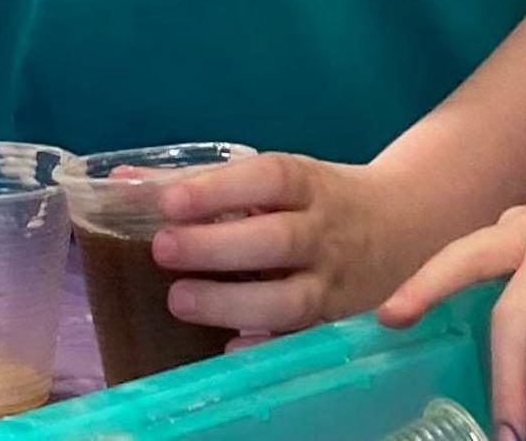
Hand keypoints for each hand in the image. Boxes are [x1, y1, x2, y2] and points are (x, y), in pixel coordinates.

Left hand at [147, 154, 450, 336]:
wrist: (405, 227)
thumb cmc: (319, 200)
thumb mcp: (278, 179)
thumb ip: (206, 183)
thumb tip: (120, 184)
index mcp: (310, 185)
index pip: (270, 178)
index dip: (220, 188)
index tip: (171, 200)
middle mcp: (326, 233)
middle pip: (278, 240)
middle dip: (217, 247)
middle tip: (163, 249)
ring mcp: (335, 283)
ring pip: (292, 299)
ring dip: (233, 303)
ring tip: (179, 300)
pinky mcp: (336, 325)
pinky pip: (304, 341)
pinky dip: (267, 347)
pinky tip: (230, 348)